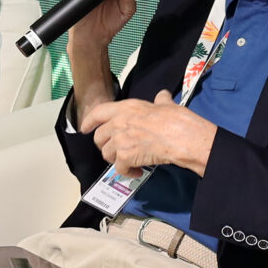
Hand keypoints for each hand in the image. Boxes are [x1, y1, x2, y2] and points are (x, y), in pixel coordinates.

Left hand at [82, 90, 215, 173]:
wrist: (182, 137)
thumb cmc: (177, 120)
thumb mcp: (167, 105)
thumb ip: (161, 100)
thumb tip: (162, 96)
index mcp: (126, 107)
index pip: (98, 112)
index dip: (89, 121)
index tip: (85, 128)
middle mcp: (118, 122)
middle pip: (99, 137)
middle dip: (106, 146)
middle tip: (117, 151)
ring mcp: (119, 139)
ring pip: (106, 154)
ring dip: (117, 160)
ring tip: (130, 162)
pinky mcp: (124, 156)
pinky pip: (119, 168)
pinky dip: (128, 172)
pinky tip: (138, 171)